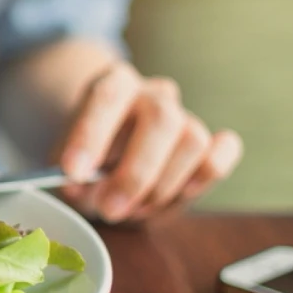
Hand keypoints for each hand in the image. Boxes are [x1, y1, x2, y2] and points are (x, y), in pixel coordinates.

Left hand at [57, 62, 242, 222]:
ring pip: (193, 141)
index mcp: (114, 84)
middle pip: (162, 119)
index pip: (107, 97)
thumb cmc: (89, 161)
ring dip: (162, 187)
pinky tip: (179, 193)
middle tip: (110, 209)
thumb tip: (84, 189)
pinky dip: (205, 176)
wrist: (111, 159)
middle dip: (136, 173)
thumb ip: (75, 178)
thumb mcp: (70, 169)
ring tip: (134, 209)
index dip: (90, 135)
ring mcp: (186, 116)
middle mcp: (154, 94)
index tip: (74, 172)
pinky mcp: (211, 142)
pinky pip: (223, 153)